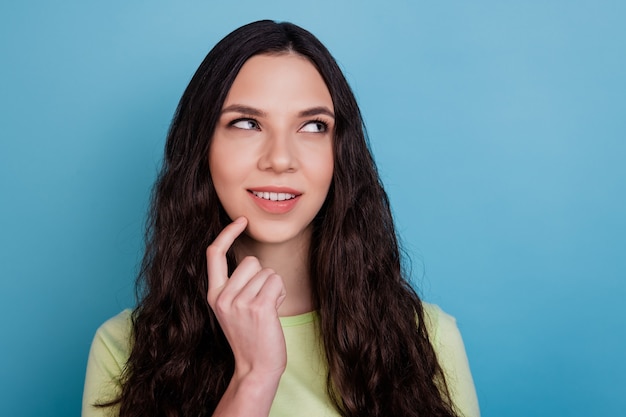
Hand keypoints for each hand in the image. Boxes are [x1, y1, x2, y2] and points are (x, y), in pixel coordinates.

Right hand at [206, 217, 286, 379]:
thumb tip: (252, 261)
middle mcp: (223, 297)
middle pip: (251, 261)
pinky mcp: (259, 307)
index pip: (214, 253)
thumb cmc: (250, 336)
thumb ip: (236, 285)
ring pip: (267, 272)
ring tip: (266, 310)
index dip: (227, 233)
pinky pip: (276, 282)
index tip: (242, 220)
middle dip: (262, 277)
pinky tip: (274, 311)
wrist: (256, 367)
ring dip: (273, 287)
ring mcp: (239, 303)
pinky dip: (280, 293)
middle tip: (259, 303)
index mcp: (213, 295)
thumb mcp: (233, 309)